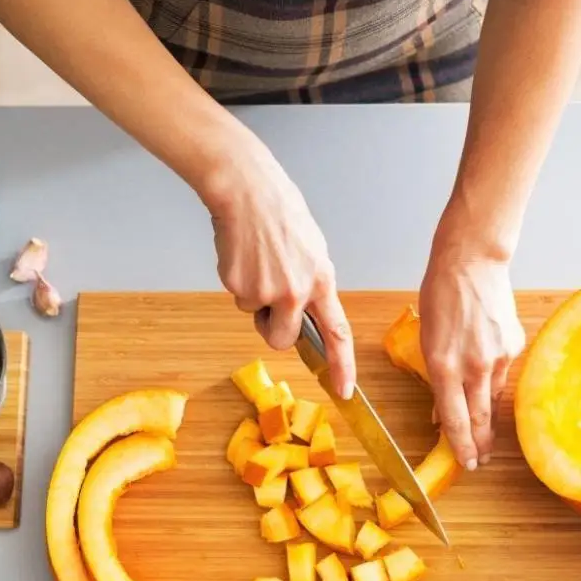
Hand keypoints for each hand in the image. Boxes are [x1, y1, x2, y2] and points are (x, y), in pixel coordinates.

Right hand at [201, 141, 356, 398]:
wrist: (246, 191)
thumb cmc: (279, 213)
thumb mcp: (311, 249)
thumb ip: (311, 284)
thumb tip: (305, 311)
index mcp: (321, 280)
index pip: (337, 333)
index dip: (342, 365)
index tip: (343, 389)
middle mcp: (296, 291)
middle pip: (282, 339)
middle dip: (273, 328)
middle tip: (268, 298)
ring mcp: (267, 291)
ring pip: (256, 316)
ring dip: (254, 298)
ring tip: (257, 261)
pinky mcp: (239, 286)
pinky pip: (238, 297)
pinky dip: (237, 281)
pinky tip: (242, 255)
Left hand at [418, 225, 525, 469]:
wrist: (472, 263)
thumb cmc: (440, 296)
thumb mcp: (426, 340)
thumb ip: (436, 376)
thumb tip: (442, 409)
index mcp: (444, 366)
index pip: (454, 419)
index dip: (461, 446)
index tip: (467, 463)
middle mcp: (473, 367)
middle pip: (479, 418)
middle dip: (480, 444)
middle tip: (481, 461)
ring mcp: (498, 357)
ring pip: (491, 396)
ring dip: (486, 414)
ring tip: (485, 431)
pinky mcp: (514, 345)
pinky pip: (502, 372)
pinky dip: (492, 378)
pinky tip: (487, 371)